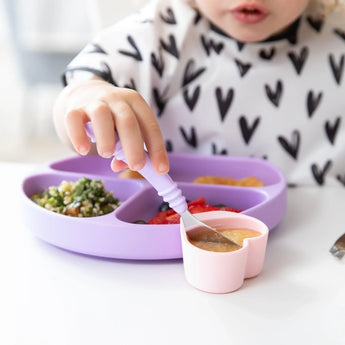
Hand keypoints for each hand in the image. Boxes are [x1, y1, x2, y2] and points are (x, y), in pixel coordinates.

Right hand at [53, 78, 168, 173]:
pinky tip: (83, 150)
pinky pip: (74, 120)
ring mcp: (95, 102)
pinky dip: (78, 135)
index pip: (150, 125)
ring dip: (107, 138)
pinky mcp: (74, 108)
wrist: (84, 95)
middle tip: (136, 166)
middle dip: (134, 146)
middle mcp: (117, 100)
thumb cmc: (112, 118)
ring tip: (106, 154)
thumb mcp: (125, 129)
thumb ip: (127, 148)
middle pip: (128, 121)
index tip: (161, 169)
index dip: (157, 148)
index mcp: (136, 103)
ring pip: (101, 116)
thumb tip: (122, 166)